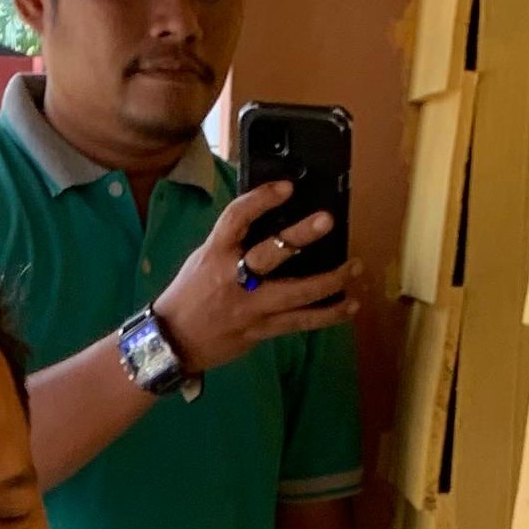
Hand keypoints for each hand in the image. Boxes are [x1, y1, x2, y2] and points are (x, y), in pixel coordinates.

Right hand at [153, 184, 354, 376]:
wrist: (173, 341)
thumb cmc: (191, 293)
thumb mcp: (204, 258)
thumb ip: (234, 242)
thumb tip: (272, 219)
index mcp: (215, 254)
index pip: (236, 218)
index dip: (261, 199)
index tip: (286, 187)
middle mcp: (233, 279)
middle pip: (270, 255)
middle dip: (300, 237)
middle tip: (327, 220)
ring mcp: (250, 307)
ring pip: (296, 294)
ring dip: (330, 281)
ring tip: (355, 268)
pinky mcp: (262, 331)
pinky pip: (301, 322)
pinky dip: (328, 315)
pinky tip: (350, 306)